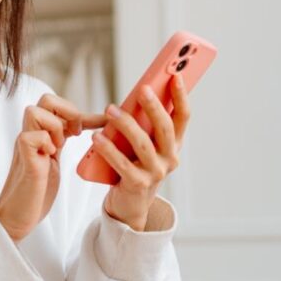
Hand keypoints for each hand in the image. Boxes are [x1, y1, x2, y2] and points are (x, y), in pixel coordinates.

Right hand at [0, 93, 106, 241]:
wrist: (17, 218)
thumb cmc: (36, 192)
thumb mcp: (54, 161)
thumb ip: (61, 143)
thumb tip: (85, 132)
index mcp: (41, 134)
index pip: (58, 107)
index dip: (83, 112)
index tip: (104, 121)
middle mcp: (31, 135)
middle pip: (45, 99)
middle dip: (67, 110)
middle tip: (76, 132)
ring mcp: (25, 146)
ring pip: (33, 111)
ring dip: (54, 125)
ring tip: (60, 145)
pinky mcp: (24, 160)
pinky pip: (30, 137)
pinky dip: (44, 142)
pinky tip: (50, 156)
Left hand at [92, 74, 189, 231]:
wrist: (129, 204)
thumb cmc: (134, 165)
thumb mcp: (144, 144)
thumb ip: (144, 124)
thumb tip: (138, 94)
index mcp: (174, 145)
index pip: (183, 117)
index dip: (181, 97)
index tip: (176, 75)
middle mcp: (169, 158)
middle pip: (165, 128)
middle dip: (155, 107)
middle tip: (142, 89)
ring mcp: (156, 173)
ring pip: (142, 144)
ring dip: (126, 124)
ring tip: (110, 110)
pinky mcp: (138, 185)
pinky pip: (122, 164)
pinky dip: (108, 149)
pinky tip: (97, 138)